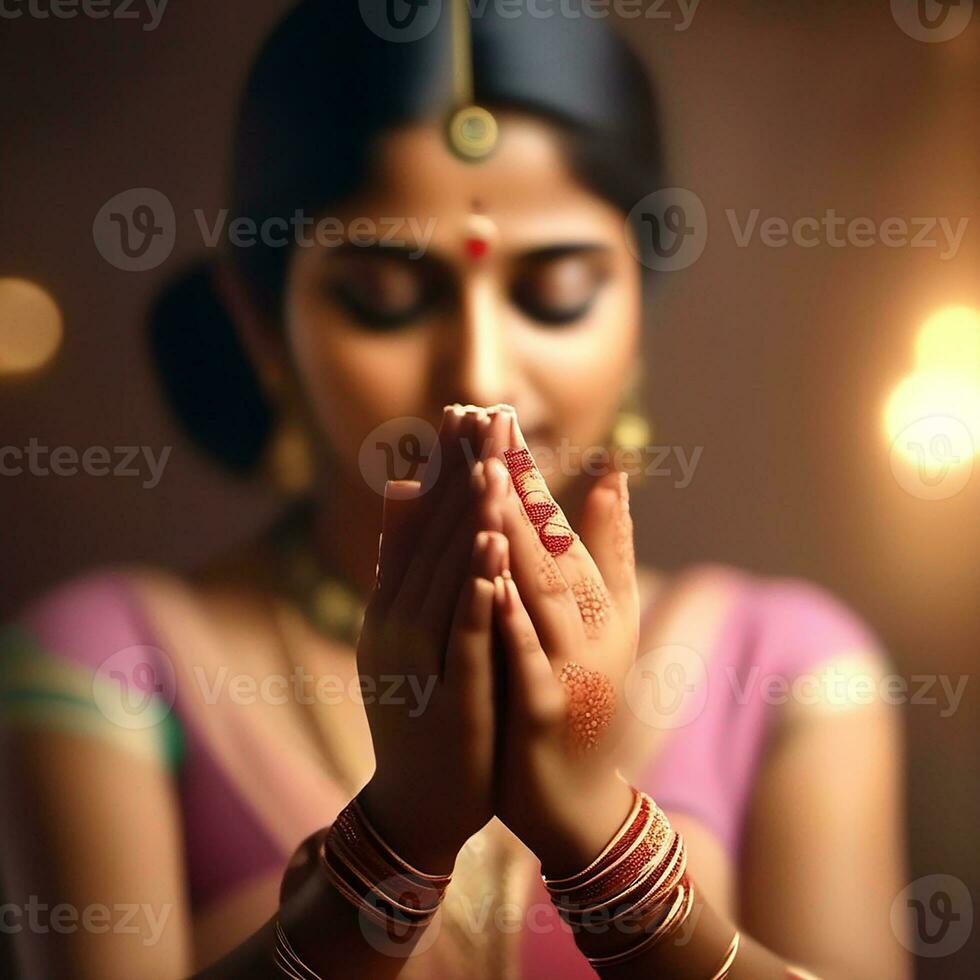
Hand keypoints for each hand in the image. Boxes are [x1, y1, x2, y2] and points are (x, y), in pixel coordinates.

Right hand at [357, 406, 511, 873]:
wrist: (417, 801)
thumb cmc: (424, 706)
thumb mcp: (406, 630)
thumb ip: (403, 561)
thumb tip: (400, 487)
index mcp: (392, 603)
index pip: (418, 521)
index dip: (443, 464)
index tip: (465, 410)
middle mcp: (396, 622)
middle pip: (431, 536)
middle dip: (459, 471)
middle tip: (481, 411)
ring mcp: (418, 660)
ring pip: (444, 578)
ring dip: (466, 519)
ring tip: (488, 464)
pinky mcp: (448, 697)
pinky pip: (462, 638)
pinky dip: (474, 593)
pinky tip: (492, 552)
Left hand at [490, 411, 639, 876]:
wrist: (576, 800)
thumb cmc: (586, 697)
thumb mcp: (609, 621)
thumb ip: (608, 548)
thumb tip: (611, 472)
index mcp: (595, 599)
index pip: (554, 521)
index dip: (524, 467)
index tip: (495, 415)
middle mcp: (588, 624)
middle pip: (547, 542)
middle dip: (514, 478)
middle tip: (485, 419)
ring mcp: (569, 667)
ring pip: (539, 590)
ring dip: (515, 532)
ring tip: (489, 477)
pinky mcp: (546, 711)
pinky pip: (525, 658)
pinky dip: (510, 619)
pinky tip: (487, 581)